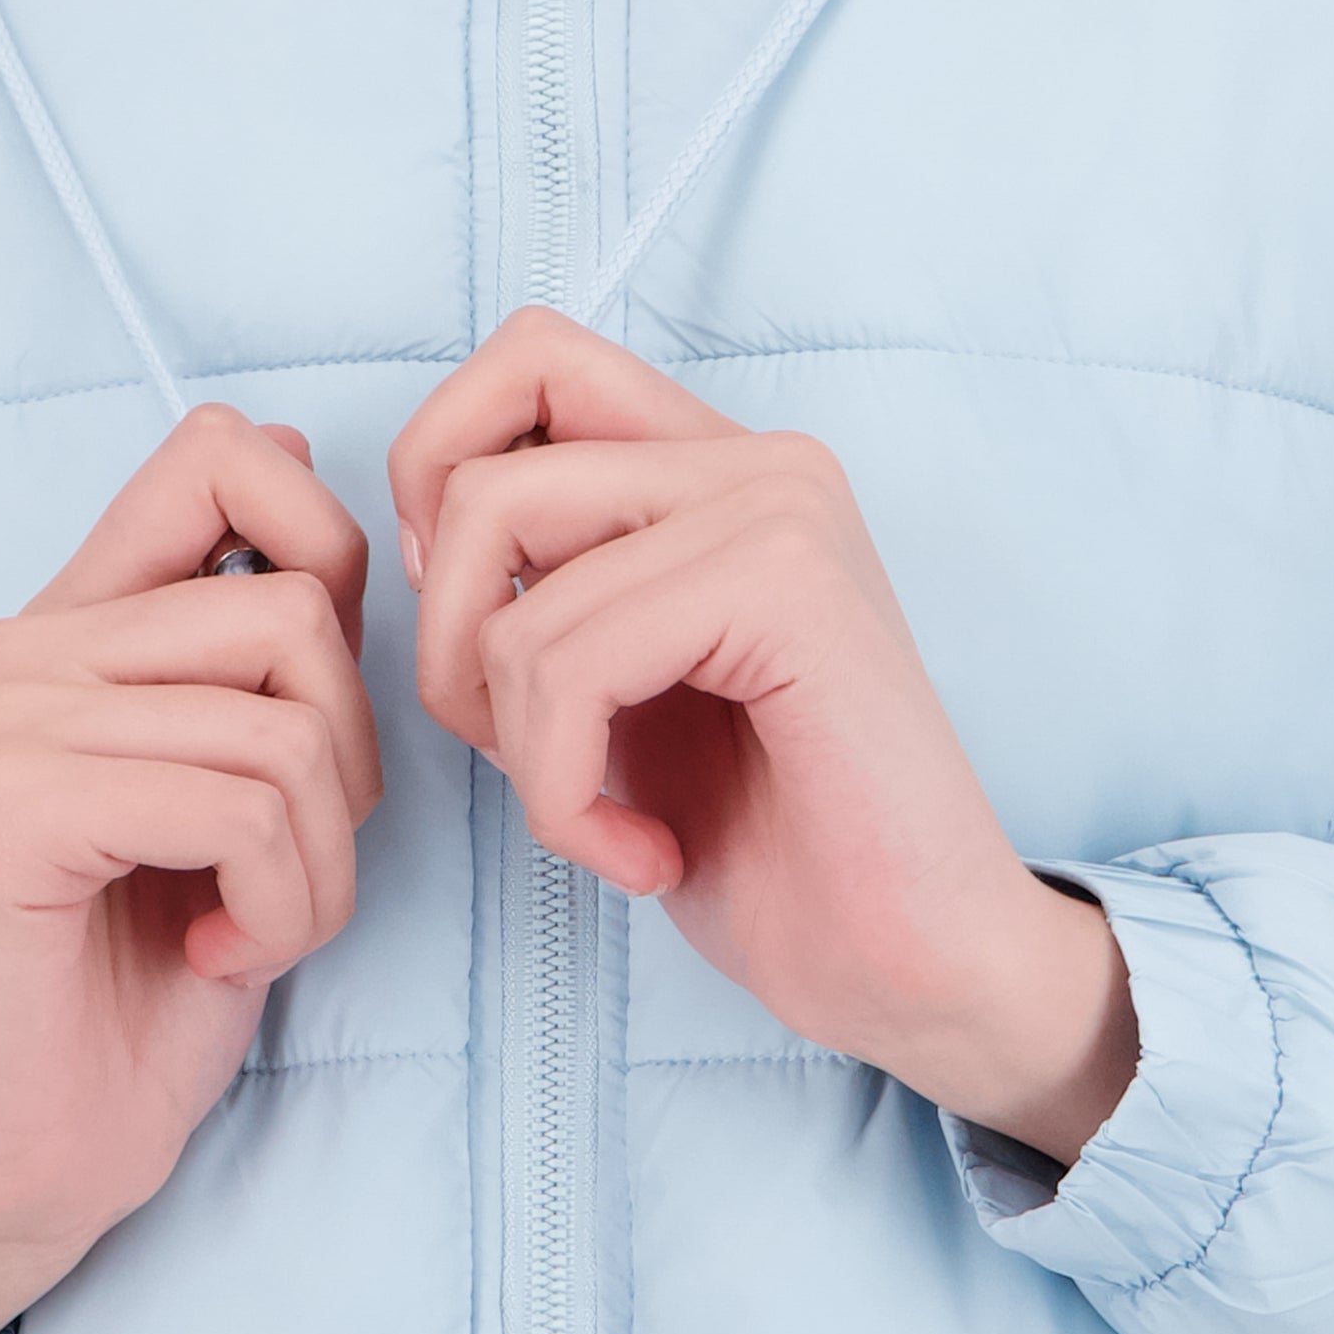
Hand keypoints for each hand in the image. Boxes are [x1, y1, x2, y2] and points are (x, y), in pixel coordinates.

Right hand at [0, 405, 380, 1333]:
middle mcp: (19, 644)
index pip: (216, 455)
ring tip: (242, 927)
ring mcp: (7, 718)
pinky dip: (279, 908)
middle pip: (298, 615)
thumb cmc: (151, 975)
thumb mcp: (241, 778)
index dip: (323, 547)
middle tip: (273, 874)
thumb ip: (254, 636)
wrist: (32, 1157)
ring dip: (316, 864)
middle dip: (344, 767)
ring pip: (288, 725)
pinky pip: (246, 808)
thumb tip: (294, 452)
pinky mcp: (15, 805)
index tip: (314, 713)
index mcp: (70, 621)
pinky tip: (215, 957)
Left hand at [390, 310, 1134, 1158]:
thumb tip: (420, 525)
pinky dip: (560, 790)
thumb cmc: (769, 852)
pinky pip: (566, 656)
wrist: (913, 973)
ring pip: (506, 567)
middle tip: (523, 758)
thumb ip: (541, 586)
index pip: (529, 360)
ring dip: (510, 734)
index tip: (480, 633)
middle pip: (482, 477)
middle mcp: (761, 461)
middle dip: (447, 646)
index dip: (441, 479)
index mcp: (720, 471)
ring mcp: (783, 510)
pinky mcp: (791, 586)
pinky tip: (642, 856)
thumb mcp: (613, 695)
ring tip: (593, 819)